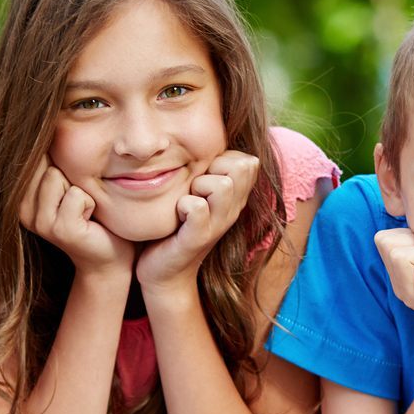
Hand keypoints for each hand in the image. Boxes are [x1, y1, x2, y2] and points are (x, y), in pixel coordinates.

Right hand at [22, 158, 134, 278]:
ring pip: (57, 176)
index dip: (57, 162)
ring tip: (82, 209)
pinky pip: (76, 195)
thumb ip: (50, 162)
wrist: (107, 255)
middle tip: (76, 201)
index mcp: (19, 197)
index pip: (31, 157)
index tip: (65, 187)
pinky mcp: (61, 229)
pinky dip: (90, 202)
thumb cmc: (89, 215)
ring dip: (80, 189)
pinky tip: (89, 219)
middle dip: (68, 175)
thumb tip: (42, 129)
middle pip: (45, 164)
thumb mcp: (66, 184)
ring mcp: (40, 222)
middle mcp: (22, 210)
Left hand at [135, 150, 258, 295]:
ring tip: (187, 199)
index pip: (248, 160)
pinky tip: (178, 215)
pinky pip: (197, 208)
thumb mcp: (197, 194)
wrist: (165, 272)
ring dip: (199, 185)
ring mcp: (218, 225)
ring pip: (223, 184)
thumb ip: (207, 171)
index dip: (224, 158)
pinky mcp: (198, 238)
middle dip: (214, 167)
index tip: (204, 175)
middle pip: (242, 166)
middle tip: (195, 186)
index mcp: (234, 197)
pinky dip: (184, 205)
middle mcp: (232, 209)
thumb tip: (208, 140)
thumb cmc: (177, 225)